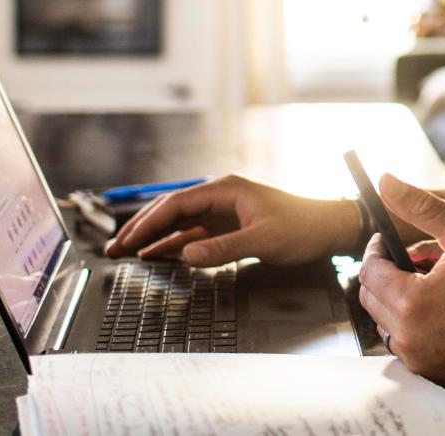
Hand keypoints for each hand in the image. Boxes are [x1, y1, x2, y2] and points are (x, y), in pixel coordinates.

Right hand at [103, 174, 356, 266]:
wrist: (329, 228)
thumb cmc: (303, 228)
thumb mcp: (264, 239)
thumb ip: (224, 248)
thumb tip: (187, 254)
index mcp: (225, 189)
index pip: (177, 204)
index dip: (149, 222)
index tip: (128, 240)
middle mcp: (220, 196)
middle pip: (172, 211)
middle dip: (142, 229)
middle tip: (114, 248)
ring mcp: (223, 211)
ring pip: (179, 223)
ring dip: (154, 237)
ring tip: (126, 252)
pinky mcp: (229, 226)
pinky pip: (193, 234)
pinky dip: (173, 244)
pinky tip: (156, 254)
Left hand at [357, 174, 444, 383]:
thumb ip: (422, 206)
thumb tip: (386, 181)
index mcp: (412, 302)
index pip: (369, 272)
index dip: (376, 250)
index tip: (387, 239)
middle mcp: (410, 338)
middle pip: (372, 299)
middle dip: (388, 274)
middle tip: (417, 259)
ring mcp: (422, 361)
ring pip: (387, 323)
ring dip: (399, 299)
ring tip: (434, 282)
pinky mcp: (434, 374)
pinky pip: (408, 343)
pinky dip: (415, 324)